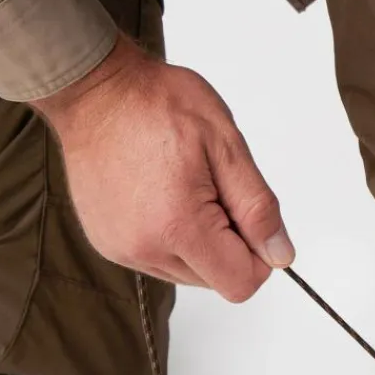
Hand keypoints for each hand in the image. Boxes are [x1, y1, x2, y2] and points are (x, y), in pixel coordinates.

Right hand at [32, 34, 292, 301]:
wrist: (95, 90)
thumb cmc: (157, 104)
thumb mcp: (227, 145)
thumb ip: (258, 208)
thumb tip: (280, 255)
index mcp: (178, 226)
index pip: (240, 283)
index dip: (259, 256)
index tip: (251, 219)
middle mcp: (144, 248)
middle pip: (215, 280)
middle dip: (229, 244)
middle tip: (213, 190)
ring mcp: (122, 250)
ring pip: (189, 273)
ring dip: (201, 241)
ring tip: (185, 189)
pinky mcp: (108, 244)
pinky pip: (160, 260)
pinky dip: (173, 237)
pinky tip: (164, 197)